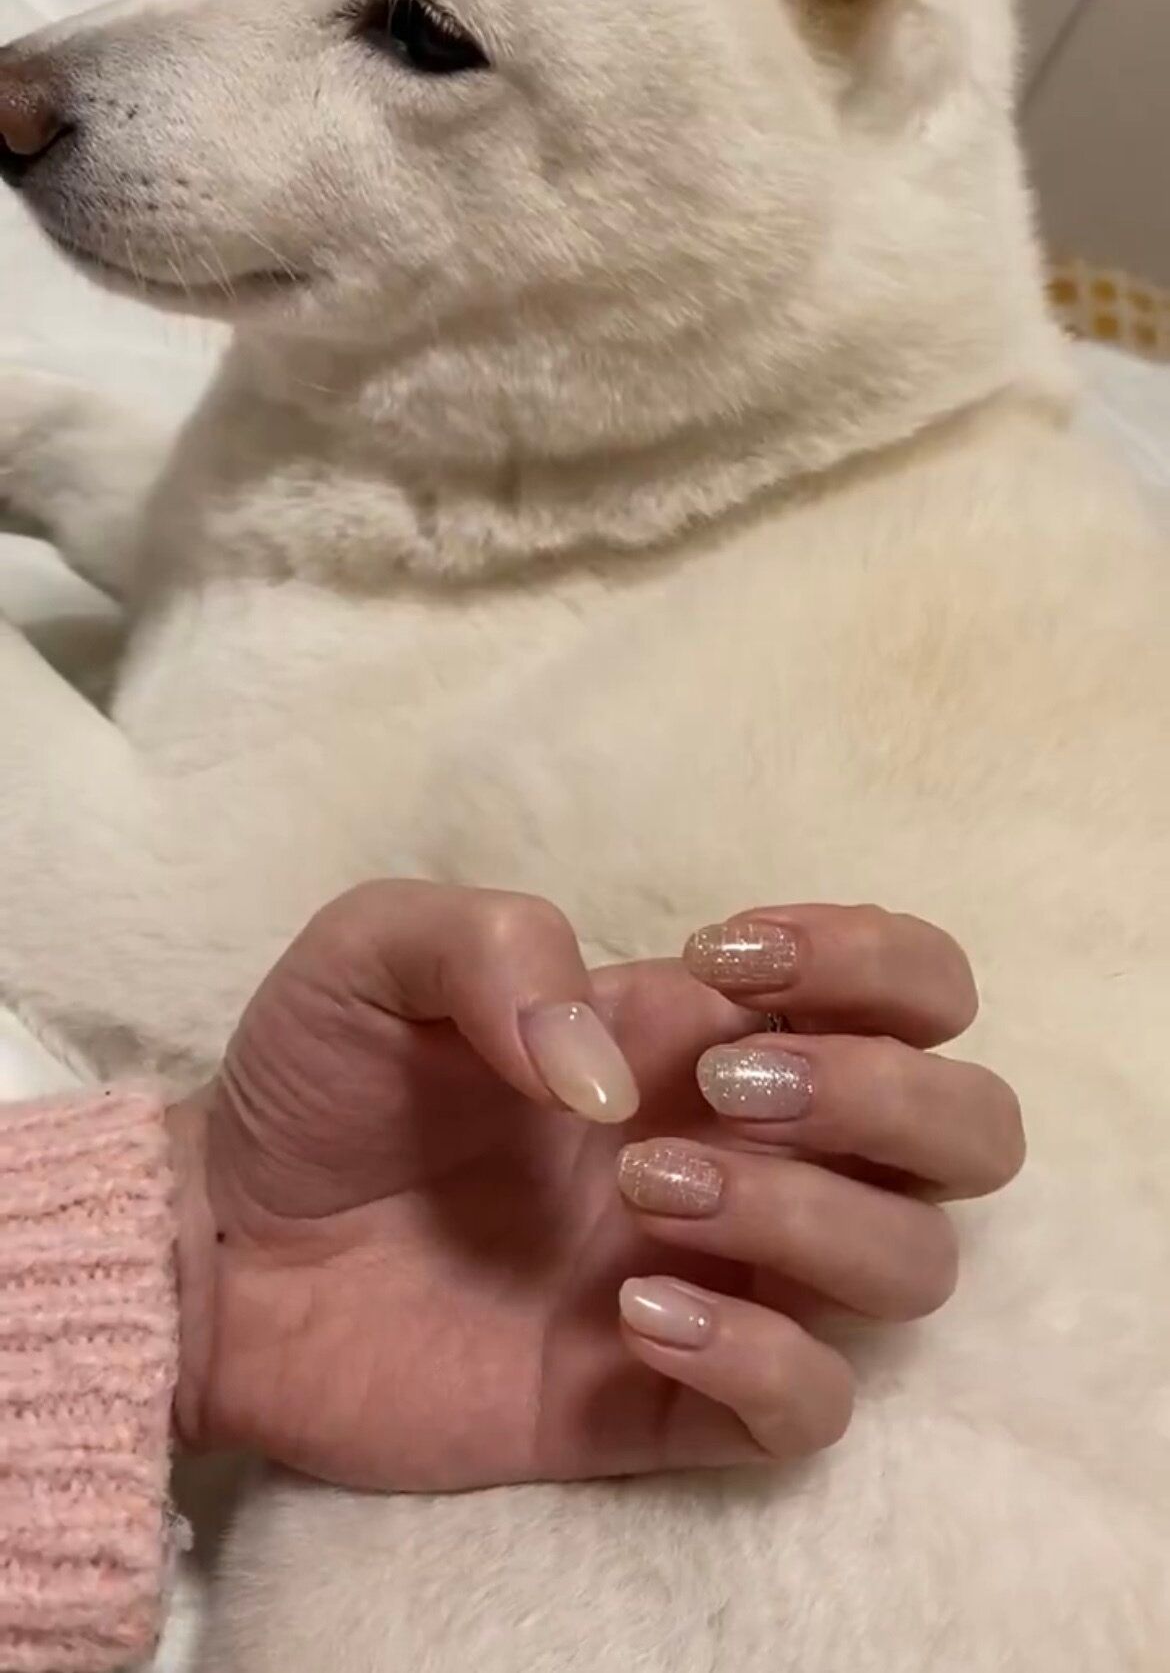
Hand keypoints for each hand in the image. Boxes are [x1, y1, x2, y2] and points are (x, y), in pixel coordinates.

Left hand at [168, 885, 1023, 1490]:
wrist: (225, 1255)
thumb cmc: (317, 1087)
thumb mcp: (375, 950)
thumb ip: (498, 945)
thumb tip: (616, 1075)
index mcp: (703, 1032)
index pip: (914, 986)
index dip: (876, 963)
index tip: (725, 966)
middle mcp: (746, 1149)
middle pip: (970, 1129)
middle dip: (886, 1094)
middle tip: (721, 1089)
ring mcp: (722, 1278)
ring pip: (914, 1265)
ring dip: (808, 1215)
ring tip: (641, 1194)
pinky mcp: (667, 1404)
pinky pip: (814, 1407)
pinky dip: (759, 1356)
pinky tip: (633, 1313)